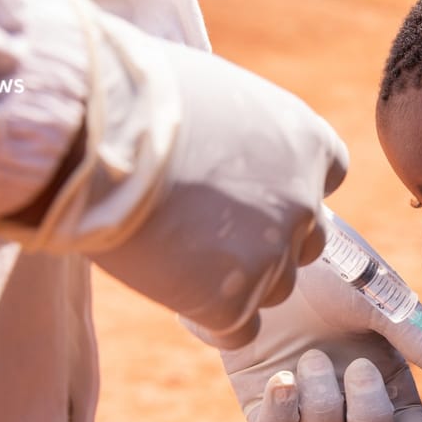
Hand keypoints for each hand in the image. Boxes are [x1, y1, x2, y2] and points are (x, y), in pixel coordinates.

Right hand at [91, 38, 346, 346]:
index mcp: (305, 141)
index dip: (286, 188)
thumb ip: (243, 127)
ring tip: (177, 256)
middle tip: (206, 230)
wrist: (93, 137)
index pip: (327, 176)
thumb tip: (230, 138)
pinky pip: (240, 330)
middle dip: (264, 239)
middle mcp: (302, 200)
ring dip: (236, 281)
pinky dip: (213, 320)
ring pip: (274, 289)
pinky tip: (177, 295)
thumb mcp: (213, 91)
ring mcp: (270, 255)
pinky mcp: (231, 301)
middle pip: (304, 240)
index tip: (246, 190)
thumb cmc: (136, 96)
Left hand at [187, 211, 421, 421]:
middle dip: (368, 413)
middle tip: (358, 366)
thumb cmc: (333, 262)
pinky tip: (283, 381)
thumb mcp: (382, 301)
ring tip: (309, 356)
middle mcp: (346, 391)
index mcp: (385, 370)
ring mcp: (303, 395)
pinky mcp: (261, 394)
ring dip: (322, 405)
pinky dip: (281, 415)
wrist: (268, 240)